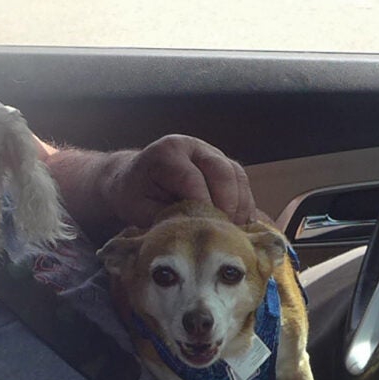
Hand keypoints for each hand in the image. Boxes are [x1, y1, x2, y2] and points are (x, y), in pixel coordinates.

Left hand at [89, 134, 253, 228]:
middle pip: (222, 171)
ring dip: (239, 207)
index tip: (205, 230)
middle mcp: (194, 147)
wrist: (135, 180)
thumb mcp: (138, 208)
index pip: (192, 178)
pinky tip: (238, 226)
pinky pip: (242, 183)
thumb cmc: (135, 195)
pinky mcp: (224, 165)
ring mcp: (212, 153)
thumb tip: (192, 231)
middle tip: (223, 233)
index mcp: (168, 152)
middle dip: (227, 205)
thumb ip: (164, 217)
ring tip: (232, 232)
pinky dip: (244, 205)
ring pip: (237, 176)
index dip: (202, 206)